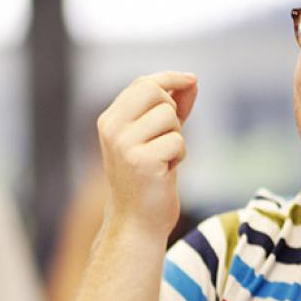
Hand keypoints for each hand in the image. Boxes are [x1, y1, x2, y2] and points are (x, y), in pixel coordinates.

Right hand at [96, 72, 197, 240]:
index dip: (170, 79)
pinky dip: (179, 156)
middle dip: (172, 111)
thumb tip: (191, 80)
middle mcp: (112, 129)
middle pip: (154, 92)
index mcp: (110, 120)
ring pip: (169, 117)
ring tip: (164, 158)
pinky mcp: (142, 161)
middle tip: (168, 136)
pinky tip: (166, 171)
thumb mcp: (157, 136)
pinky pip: (178, 141)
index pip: (143, 83)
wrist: (137, 222)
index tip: (191, 79)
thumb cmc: (149, 178)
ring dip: (177, 138)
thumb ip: (172, 107)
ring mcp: (124, 145)